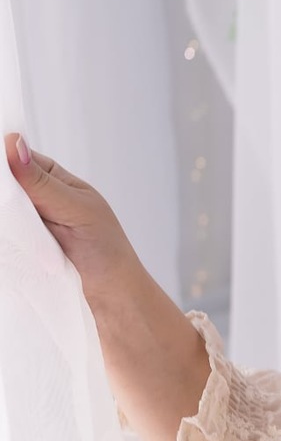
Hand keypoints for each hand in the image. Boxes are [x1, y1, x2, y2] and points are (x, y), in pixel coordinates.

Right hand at [4, 133, 139, 316]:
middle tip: (24, 216)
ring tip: (23, 232)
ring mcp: (18, 227)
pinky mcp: (12, 252)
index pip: (11, 158)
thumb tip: (13, 142)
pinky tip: (8, 245)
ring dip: (3, 220)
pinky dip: (3, 245)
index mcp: (48, 178)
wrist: (110, 298)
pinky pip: (2, 243)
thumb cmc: (104, 249)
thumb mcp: (76, 209)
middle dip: (1, 195)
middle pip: (2, 189)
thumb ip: (42, 182)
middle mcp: (29, 199)